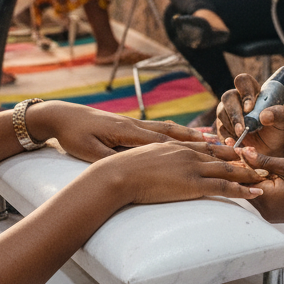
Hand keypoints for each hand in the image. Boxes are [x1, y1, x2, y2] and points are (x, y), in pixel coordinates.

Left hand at [30, 102, 216, 162]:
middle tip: (224, 146)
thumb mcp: (88, 152)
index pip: (165, 141)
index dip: (188, 147)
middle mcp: (136, 126)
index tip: (211, 152)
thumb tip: (128, 167)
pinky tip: (185, 137)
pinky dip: (176, 133)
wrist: (59, 115)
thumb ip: (109, 159)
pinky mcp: (128, 126)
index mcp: (127, 132)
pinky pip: (159, 130)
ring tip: (213, 140)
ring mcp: (133, 124)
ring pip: (169, 130)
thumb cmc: (72, 135)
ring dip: (192, 136)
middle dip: (200, 141)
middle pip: (174, 134)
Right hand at [87, 140, 266, 205]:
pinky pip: (224, 187)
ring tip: (265, 176)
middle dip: (243, 158)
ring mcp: (193, 168)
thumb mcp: (142, 158)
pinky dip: (243, 190)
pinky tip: (256, 193)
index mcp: (177, 146)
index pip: (206, 146)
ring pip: (229, 169)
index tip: (237, 150)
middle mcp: (189, 153)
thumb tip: (153, 168)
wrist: (119, 175)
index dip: (224, 149)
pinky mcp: (193, 184)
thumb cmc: (124, 170)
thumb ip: (153, 160)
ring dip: (249, 173)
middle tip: (259, 160)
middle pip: (222, 155)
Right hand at [215, 72, 283, 156]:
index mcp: (252, 91)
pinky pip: (219, 130)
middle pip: (228, 97)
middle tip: (242, 130)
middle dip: (234, 114)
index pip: (243, 81)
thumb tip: (264, 116)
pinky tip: (237, 143)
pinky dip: (228, 138)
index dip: (244, 93)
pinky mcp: (223, 126)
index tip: (250, 108)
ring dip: (231, 127)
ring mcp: (228, 112)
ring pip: (221, 113)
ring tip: (242, 137)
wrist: (272, 148)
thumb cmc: (277, 129)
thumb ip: (278, 114)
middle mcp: (237, 99)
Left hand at [237, 147, 283, 224]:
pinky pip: (261, 196)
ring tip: (244, 155)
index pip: (242, 178)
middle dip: (239, 166)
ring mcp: (270, 215)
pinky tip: (258, 169)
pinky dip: (258, 182)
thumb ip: (265, 160)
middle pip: (244, 186)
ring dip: (249, 174)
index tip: (230, 144)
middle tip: (233, 147)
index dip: (236, 160)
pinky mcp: (276, 214)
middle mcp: (266, 211)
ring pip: (251, 191)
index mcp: (269, 199)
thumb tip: (243, 152)